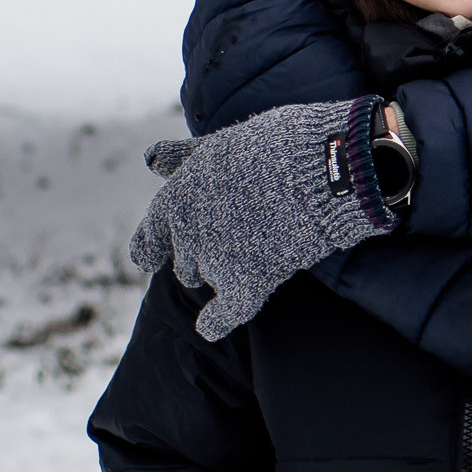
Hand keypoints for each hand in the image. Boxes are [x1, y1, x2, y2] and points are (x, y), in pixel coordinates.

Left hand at [130, 98, 400, 339]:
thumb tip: (149, 158)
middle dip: (200, 254)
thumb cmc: (276, 149)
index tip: (148, 258)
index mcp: (176, 197)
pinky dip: (215, 322)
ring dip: (217, 273)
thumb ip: (181, 156)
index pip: (149, 234)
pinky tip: (210, 326)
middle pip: (182, 261)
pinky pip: (219, 318)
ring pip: (200, 279)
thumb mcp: (219, 145)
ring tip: (251, 250)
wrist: (324, 170)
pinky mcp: (245, 286)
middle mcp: (186, 232)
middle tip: (234, 236)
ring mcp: (213, 261)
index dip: (150, 246)